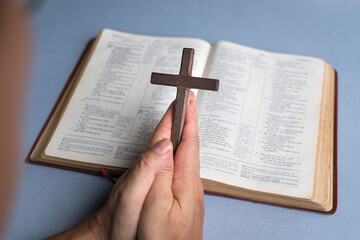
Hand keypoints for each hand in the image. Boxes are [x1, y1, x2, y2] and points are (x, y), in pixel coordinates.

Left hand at [47, 91, 203, 239]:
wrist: (109, 231)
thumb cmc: (118, 217)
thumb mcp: (131, 194)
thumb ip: (146, 169)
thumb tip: (165, 144)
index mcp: (145, 162)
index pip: (162, 134)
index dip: (174, 116)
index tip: (184, 99)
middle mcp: (148, 162)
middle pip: (166, 135)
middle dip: (179, 116)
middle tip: (189, 100)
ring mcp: (149, 169)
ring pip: (168, 144)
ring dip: (178, 128)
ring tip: (188, 115)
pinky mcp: (152, 178)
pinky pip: (168, 157)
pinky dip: (176, 144)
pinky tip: (179, 143)